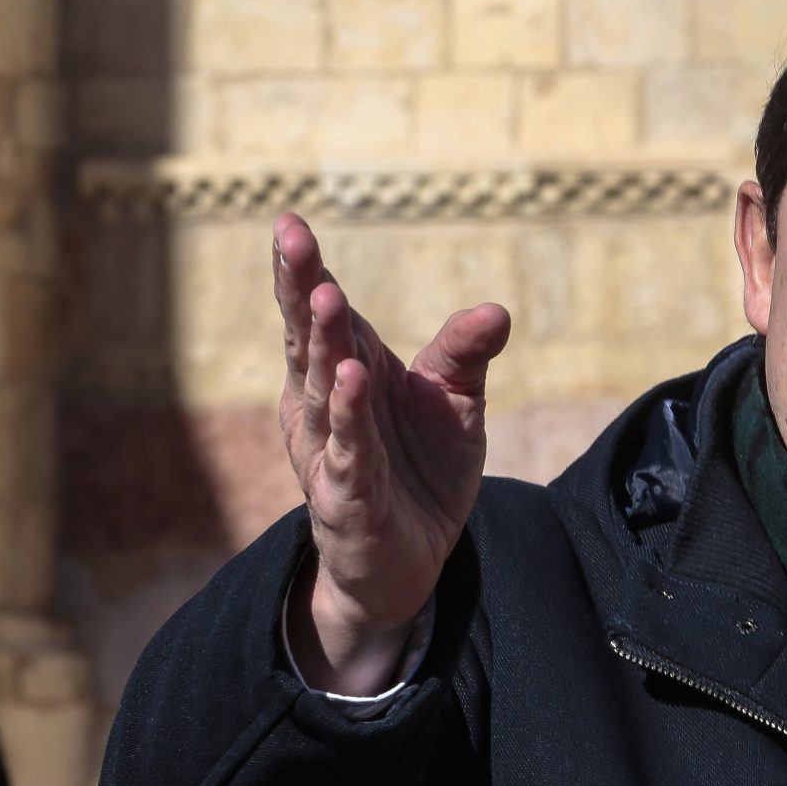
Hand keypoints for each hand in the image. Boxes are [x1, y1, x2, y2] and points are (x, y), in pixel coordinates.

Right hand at [273, 213, 509, 693]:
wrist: (412, 564)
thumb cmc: (419, 473)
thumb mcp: (453, 406)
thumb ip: (464, 357)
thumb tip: (497, 311)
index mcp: (347, 374)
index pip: (319, 316)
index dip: (302, 271)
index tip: (289, 222)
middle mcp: (324, 408)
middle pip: (311, 342)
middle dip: (302, 289)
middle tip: (294, 240)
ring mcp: (331, 454)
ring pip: (323, 393)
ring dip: (325, 347)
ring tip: (328, 299)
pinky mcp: (348, 500)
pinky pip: (349, 455)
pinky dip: (349, 420)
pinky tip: (350, 382)